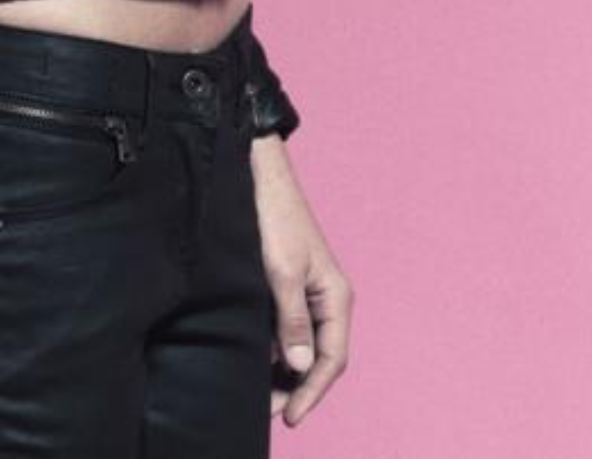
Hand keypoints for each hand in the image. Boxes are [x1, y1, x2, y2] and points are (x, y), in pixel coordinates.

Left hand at [249, 136, 353, 426]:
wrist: (257, 174)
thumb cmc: (274, 218)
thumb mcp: (281, 272)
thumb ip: (292, 320)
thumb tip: (301, 365)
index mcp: (336, 297)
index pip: (331, 360)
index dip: (311, 392)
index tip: (289, 417)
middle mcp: (326, 298)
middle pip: (318, 357)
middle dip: (297, 387)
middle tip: (270, 411)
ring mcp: (307, 291)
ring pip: (301, 344)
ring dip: (284, 370)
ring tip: (260, 393)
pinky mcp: (287, 284)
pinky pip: (287, 326)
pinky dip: (274, 347)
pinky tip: (255, 359)